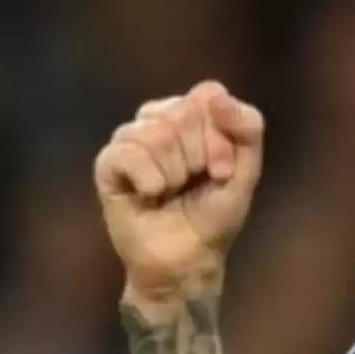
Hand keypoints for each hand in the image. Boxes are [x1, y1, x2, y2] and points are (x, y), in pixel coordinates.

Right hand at [94, 80, 265, 295]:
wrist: (186, 259)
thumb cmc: (215, 215)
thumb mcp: (246, 171)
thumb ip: (247, 128)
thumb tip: (216, 95)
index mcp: (195, 116)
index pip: (207, 95)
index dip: (218, 134)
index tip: (223, 170)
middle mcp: (160, 120)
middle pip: (182, 113)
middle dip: (198, 157)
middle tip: (196, 184)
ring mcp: (131, 139)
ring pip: (154, 133)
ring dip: (174, 173)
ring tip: (172, 192)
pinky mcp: (108, 164)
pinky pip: (126, 153)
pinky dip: (148, 179)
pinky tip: (149, 195)